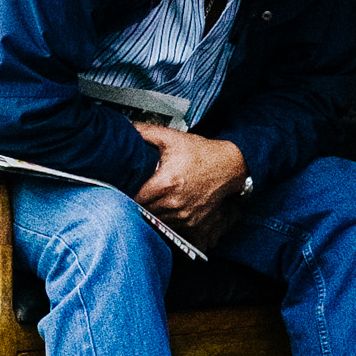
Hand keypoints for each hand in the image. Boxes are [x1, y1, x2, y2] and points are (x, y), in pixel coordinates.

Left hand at [132, 124, 247, 242]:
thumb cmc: (201, 153)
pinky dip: (166, 219)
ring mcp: (184, 215)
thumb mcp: (172, 138)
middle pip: (143, 212)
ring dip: (151, 212)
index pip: (134, 199)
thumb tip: (126, 127)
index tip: (125, 188)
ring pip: (156, 221)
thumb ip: (146, 133)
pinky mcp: (193, 223)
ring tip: (151, 200)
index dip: (126, 194)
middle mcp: (174, 203)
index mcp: (165, 184)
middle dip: (137, 203)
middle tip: (136, 193)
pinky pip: (171, 227)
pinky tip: (166, 208)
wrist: (229, 166)